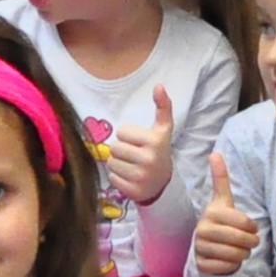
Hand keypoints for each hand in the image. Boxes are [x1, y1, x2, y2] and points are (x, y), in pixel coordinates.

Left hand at [103, 86, 177, 207]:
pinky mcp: (134, 191)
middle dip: (121, 151)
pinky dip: (118, 178)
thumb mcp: (163, 129)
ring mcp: (142, 177)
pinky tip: (129, 177)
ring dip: (118, 164)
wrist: (164, 183)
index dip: (128, 136)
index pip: (122, 132)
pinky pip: (112, 179)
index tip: (139, 142)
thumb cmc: (158, 150)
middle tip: (133, 155)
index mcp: (155, 141)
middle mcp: (149, 159)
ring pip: (111, 164)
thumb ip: (163, 107)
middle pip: (114, 149)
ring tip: (131, 166)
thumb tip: (159, 85)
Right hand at [190, 151, 263, 276]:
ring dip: (242, 255)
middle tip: (249, 242)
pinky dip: (232, 266)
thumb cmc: (219, 222)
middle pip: (241, 240)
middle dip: (250, 243)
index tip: (251, 227)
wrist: (204, 246)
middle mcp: (203, 230)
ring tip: (238, 250)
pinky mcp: (201, 264)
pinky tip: (228, 260)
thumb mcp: (222, 201)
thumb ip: (220, 179)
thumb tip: (215, 153)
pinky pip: (227, 268)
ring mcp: (200, 248)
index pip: (244, 222)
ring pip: (236, 255)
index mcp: (212, 213)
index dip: (252, 227)